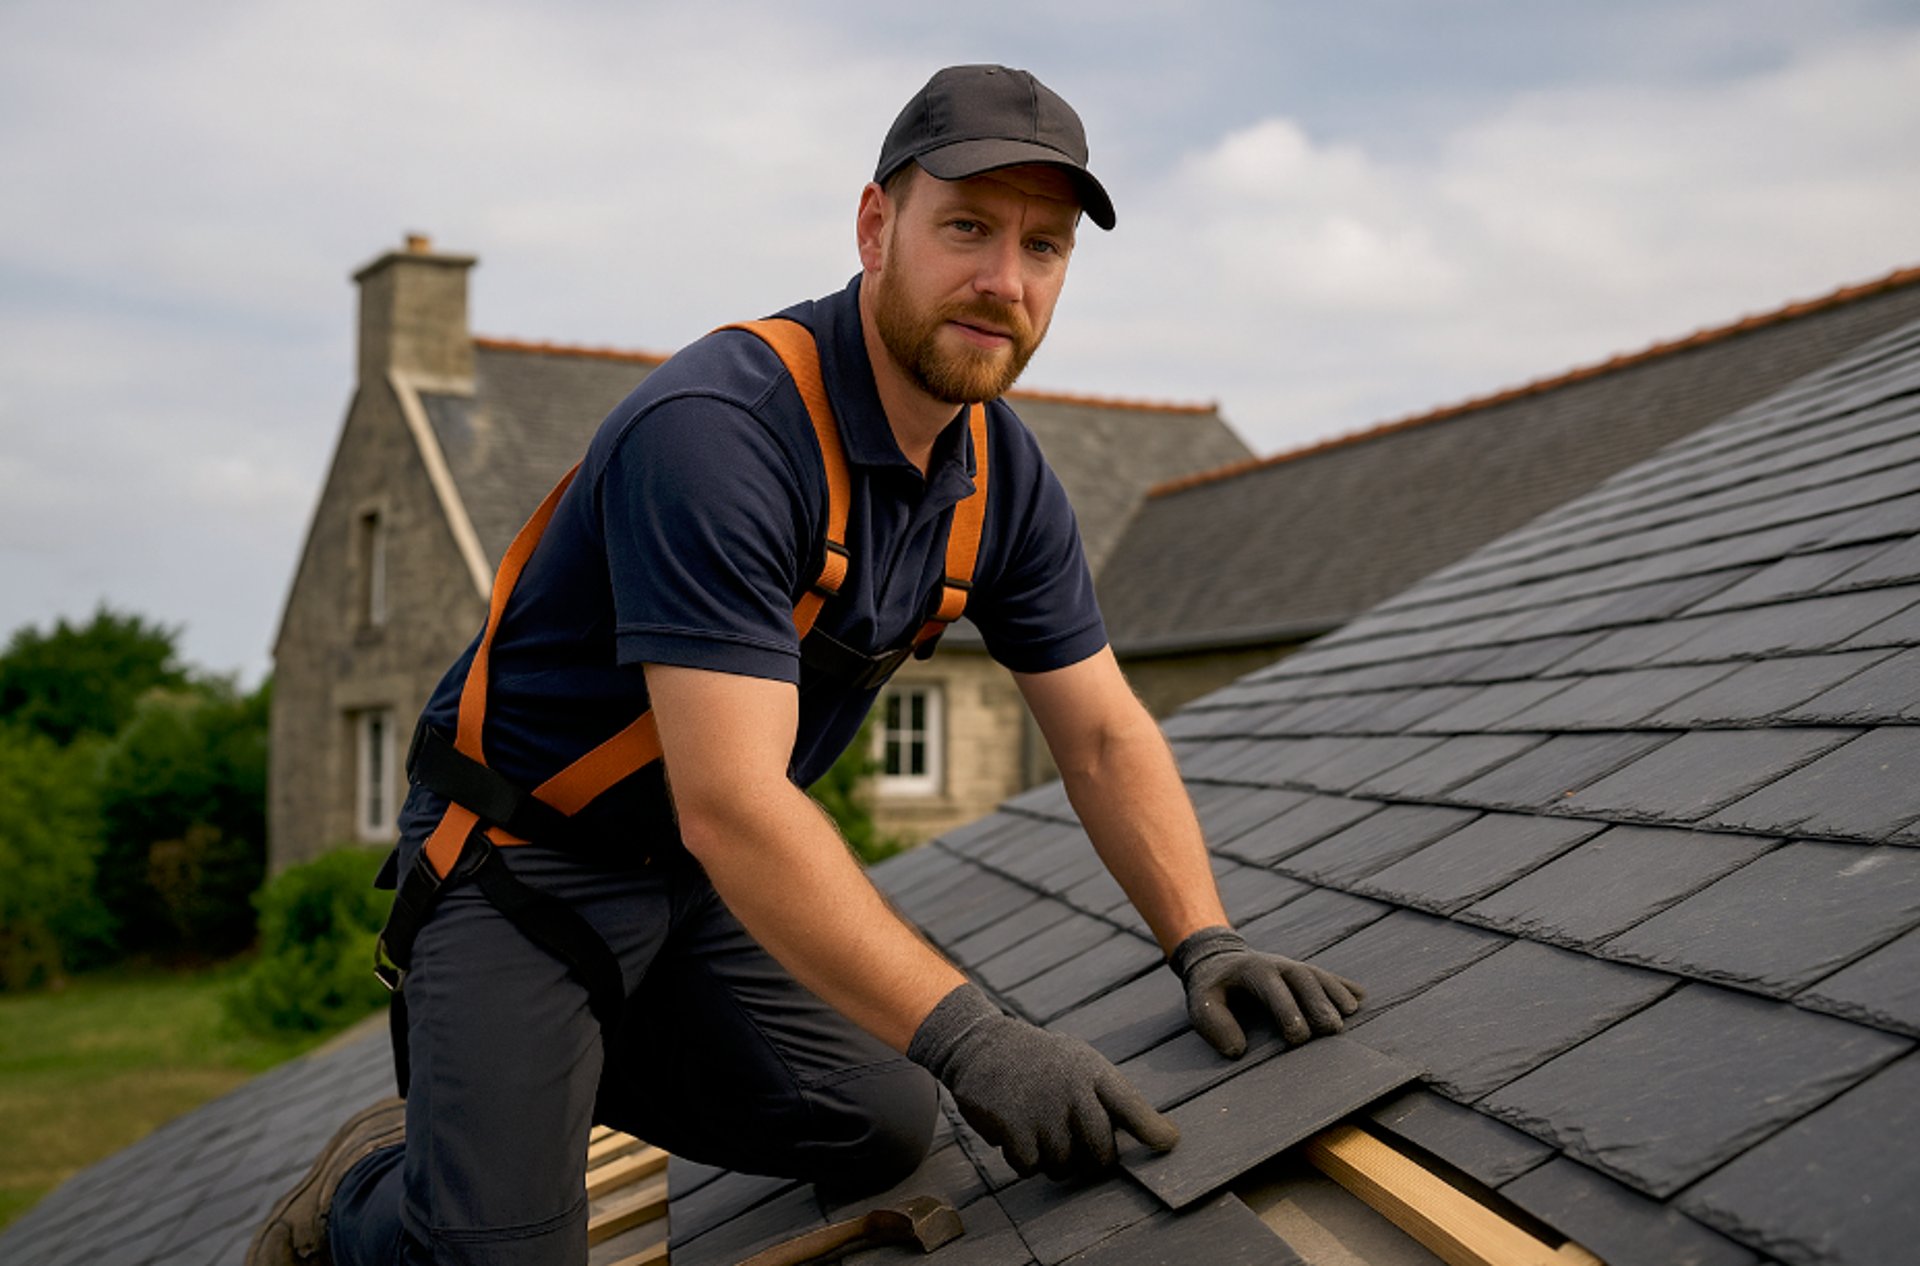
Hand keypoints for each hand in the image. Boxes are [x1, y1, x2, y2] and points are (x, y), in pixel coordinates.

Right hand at [908, 984, 1178, 1178]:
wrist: (980, 1044)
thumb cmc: (1040, 1062)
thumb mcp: (1078, 1062)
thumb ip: (1106, 1095)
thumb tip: (1147, 1136)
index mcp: (1092, 1073)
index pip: (1131, 1105)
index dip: (1152, 1129)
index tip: (1169, 1144)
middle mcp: (1073, 1092)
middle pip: (1101, 1154)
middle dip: (1094, 1162)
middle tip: (1082, 1153)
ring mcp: (1043, 1111)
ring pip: (1063, 1166)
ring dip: (1052, 1160)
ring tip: (1039, 1130)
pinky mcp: (1013, 1128)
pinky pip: (1030, 1167)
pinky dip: (1023, 1159)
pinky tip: (1015, 1133)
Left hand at [1170, 926, 1363, 1057]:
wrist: (1219, 957)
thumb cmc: (1211, 988)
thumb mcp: (1201, 1002)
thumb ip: (1214, 1024)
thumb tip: (1237, 1050)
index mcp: (1253, 971)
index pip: (1274, 991)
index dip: (1287, 1012)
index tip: (1298, 1037)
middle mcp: (1278, 965)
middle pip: (1304, 980)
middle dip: (1319, 1003)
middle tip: (1332, 1029)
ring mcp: (1293, 966)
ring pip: (1319, 976)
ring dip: (1336, 994)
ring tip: (1351, 1014)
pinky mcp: (1304, 971)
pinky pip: (1327, 976)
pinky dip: (1344, 985)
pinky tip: (1361, 997)